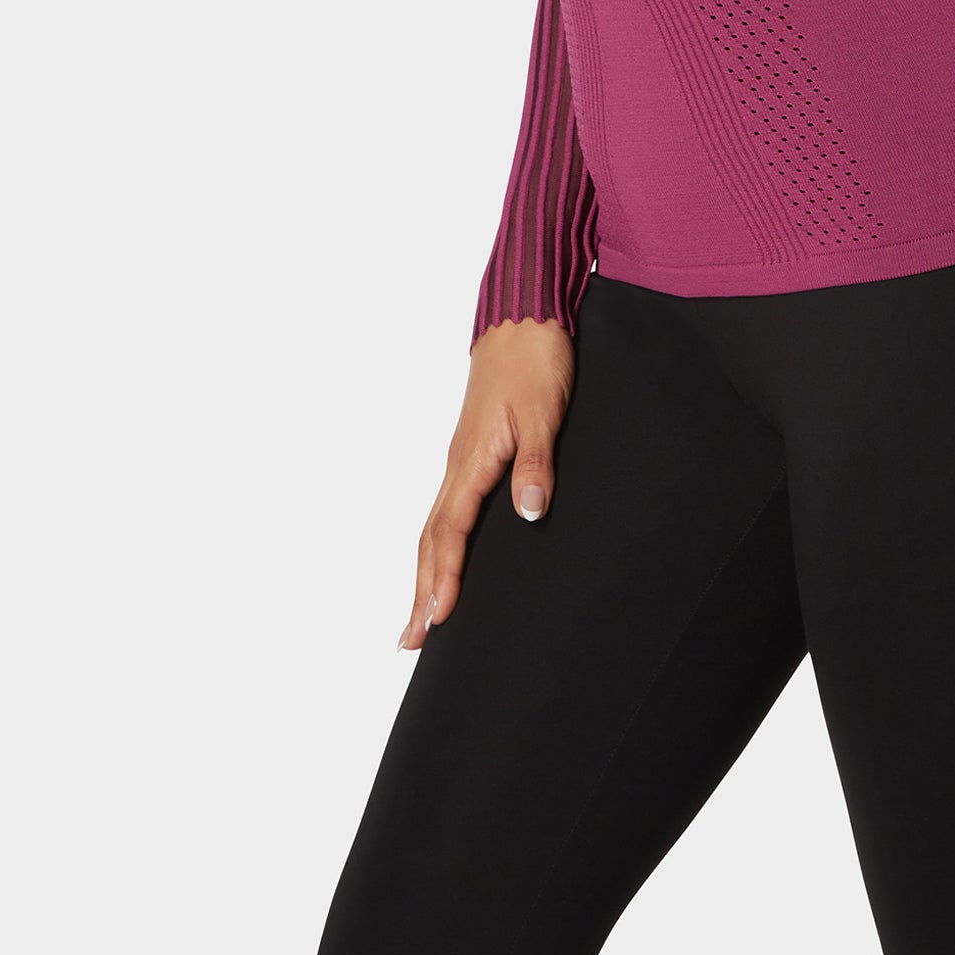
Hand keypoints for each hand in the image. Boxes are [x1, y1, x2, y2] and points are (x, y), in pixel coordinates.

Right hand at [397, 317, 575, 648]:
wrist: (524, 315)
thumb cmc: (535, 358)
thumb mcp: (545, 411)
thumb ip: (537, 463)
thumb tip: (530, 514)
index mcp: (473, 457)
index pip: (452, 530)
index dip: (445, 577)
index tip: (437, 620)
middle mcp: (459, 462)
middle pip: (432, 538)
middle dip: (422, 590)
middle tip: (410, 640)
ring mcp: (462, 456)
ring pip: (434, 525)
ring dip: (426, 571)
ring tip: (419, 614)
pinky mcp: (471, 448)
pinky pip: (447, 507)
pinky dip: (439, 542)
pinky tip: (444, 556)